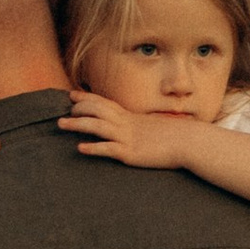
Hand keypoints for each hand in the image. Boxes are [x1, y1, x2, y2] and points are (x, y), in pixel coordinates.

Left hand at [69, 90, 191, 170]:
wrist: (188, 143)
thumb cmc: (173, 137)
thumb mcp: (151, 127)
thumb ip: (138, 126)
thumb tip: (131, 127)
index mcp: (130, 116)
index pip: (104, 102)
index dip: (86, 98)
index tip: (72, 96)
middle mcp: (126, 124)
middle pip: (96, 110)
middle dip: (78, 109)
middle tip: (64, 112)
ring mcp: (127, 137)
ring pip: (97, 126)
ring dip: (77, 124)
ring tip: (61, 125)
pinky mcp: (130, 153)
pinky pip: (108, 149)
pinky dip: (93, 148)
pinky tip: (80, 148)